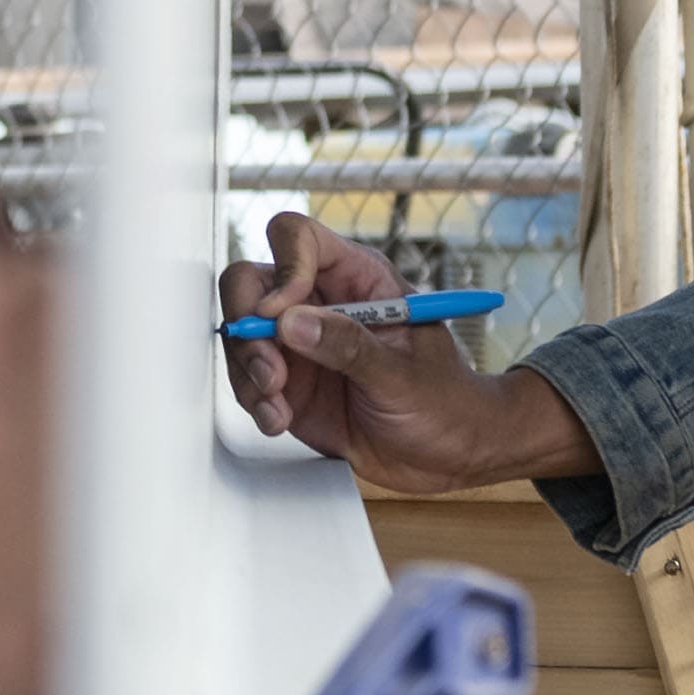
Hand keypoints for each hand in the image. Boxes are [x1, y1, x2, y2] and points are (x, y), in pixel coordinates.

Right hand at [212, 208, 592, 497]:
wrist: (451, 455)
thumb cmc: (446, 401)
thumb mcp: (404, 374)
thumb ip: (349, 346)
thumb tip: (292, 320)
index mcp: (356, 278)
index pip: (298, 239)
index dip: (282, 268)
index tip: (281, 313)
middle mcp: (320, 302)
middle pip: (251, 282)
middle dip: (250, 326)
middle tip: (271, 370)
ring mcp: (300, 344)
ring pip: (242, 334)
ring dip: (249, 371)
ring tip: (279, 407)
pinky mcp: (289, 384)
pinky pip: (248, 381)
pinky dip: (255, 403)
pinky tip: (280, 420)